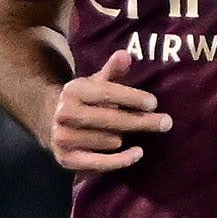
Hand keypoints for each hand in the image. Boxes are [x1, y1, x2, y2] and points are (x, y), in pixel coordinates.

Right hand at [46, 47, 168, 171]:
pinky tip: (137, 153)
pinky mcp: (67, 160)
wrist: (50, 121)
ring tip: (123, 133)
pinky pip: (102, 163)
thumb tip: (125, 54)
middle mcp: (65, 114)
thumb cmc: (85, 101)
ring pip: (111, 141)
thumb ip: (112, 71)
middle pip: (113, 120)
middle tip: (166, 122)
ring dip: (123, 138)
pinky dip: (122, 160)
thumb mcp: (96, 83)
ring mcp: (64, 138)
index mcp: (73, 91)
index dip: (133, 98)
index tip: (154, 103)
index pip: (108, 94)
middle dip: (141, 121)